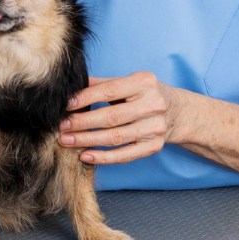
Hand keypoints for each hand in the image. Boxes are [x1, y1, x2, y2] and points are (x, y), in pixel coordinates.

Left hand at [59, 73, 187, 164]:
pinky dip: (103, 157)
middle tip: (61, 126)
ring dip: (87, 140)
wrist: (177, 111)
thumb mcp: (128, 82)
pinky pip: (125, 155)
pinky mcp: (154, 146)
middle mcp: (153, 105)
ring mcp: (155, 128)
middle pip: (111, 117)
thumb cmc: (144, 94)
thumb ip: (101, 84)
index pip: (109, 91)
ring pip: (115, 138)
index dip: (85, 98)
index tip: (66, 106)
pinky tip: (85, 155)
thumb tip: (70, 88)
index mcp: (144, 82)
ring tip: (67, 141)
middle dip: (82, 123)